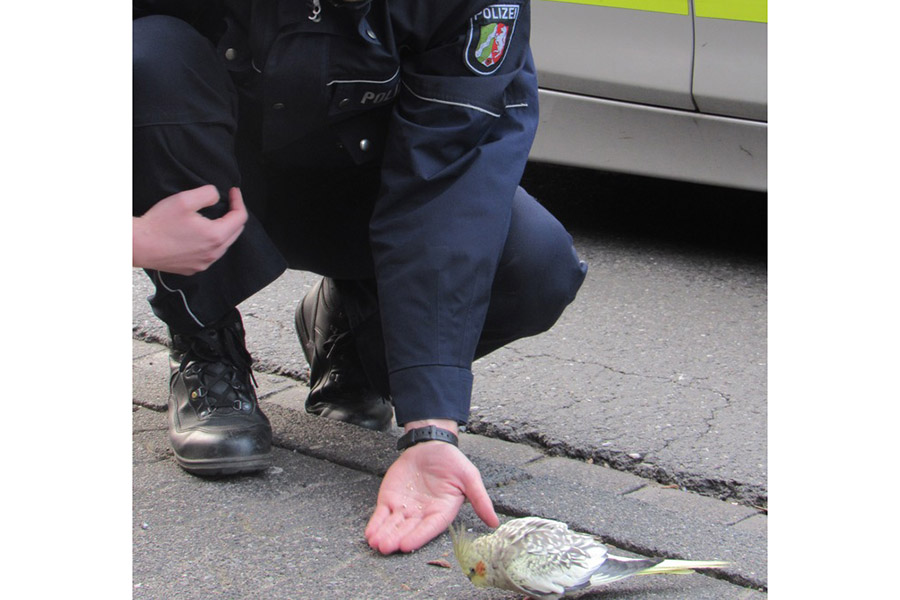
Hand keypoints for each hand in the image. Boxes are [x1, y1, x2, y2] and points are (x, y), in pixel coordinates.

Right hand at [133, 185, 247, 274]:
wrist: (138, 245)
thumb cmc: (159, 223)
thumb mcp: (185, 200)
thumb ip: (207, 194)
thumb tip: (217, 196)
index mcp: (216, 236)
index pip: (240, 217)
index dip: (238, 201)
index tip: (233, 191)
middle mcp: (213, 253)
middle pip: (236, 232)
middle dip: (234, 215)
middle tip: (227, 202)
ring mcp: (204, 263)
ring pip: (224, 244)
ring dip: (224, 230)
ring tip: (215, 217)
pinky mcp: (194, 268)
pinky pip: (210, 254)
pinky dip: (211, 243)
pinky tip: (201, 234)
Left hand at [365, 421, 498, 553]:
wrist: (431, 444)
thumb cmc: (453, 462)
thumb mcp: (470, 477)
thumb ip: (480, 499)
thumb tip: (495, 523)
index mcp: (442, 512)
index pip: (430, 527)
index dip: (418, 536)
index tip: (407, 544)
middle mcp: (422, 515)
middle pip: (408, 530)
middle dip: (396, 538)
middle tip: (385, 547)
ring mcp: (405, 509)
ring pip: (393, 525)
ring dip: (384, 535)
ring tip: (375, 543)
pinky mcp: (390, 500)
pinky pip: (381, 515)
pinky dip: (375, 524)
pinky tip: (369, 533)